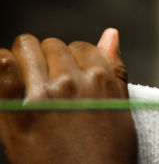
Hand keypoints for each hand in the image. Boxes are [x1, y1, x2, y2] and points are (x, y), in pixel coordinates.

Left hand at [0, 28, 136, 163]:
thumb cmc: (108, 154)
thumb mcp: (121, 110)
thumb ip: (116, 68)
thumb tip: (111, 33)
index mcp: (100, 79)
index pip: (82, 46)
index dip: (76, 60)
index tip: (73, 78)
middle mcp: (72, 81)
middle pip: (53, 45)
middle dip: (52, 60)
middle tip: (52, 85)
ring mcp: (43, 95)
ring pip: (26, 46)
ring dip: (27, 60)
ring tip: (30, 84)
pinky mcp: (15, 113)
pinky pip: (0, 66)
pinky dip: (1, 66)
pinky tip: (7, 76)